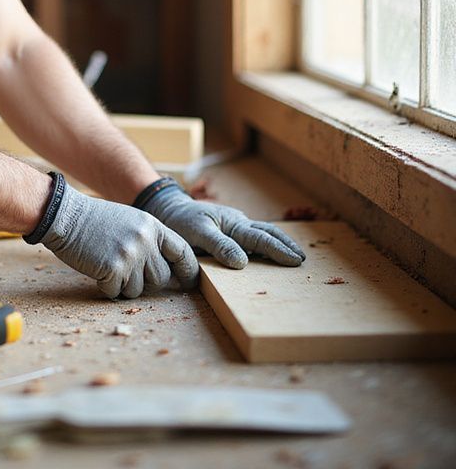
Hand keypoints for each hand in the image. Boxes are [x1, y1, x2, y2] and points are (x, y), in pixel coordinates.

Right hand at [40, 183, 198, 298]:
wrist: (65, 216)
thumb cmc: (95, 221)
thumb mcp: (130, 221)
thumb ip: (150, 241)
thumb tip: (167, 271)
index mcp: (152, 226)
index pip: (182, 252)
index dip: (188, 271)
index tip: (188, 283)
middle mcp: (145, 241)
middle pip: (161, 279)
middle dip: (145, 282)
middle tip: (126, 270)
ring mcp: (130, 255)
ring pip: (138, 290)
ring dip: (123, 285)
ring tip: (107, 263)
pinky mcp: (113, 269)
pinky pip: (116, 293)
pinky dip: (105, 286)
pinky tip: (96, 267)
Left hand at [139, 181, 305, 268]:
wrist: (169, 210)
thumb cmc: (181, 221)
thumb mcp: (197, 233)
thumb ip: (219, 246)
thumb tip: (243, 263)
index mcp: (233, 223)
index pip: (261, 239)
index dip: (278, 250)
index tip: (295, 261)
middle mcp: (238, 223)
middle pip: (268, 233)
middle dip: (286, 245)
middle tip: (303, 259)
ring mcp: (235, 227)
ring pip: (262, 234)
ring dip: (279, 244)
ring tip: (295, 257)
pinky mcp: (230, 232)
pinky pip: (252, 238)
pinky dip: (266, 245)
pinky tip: (270, 256)